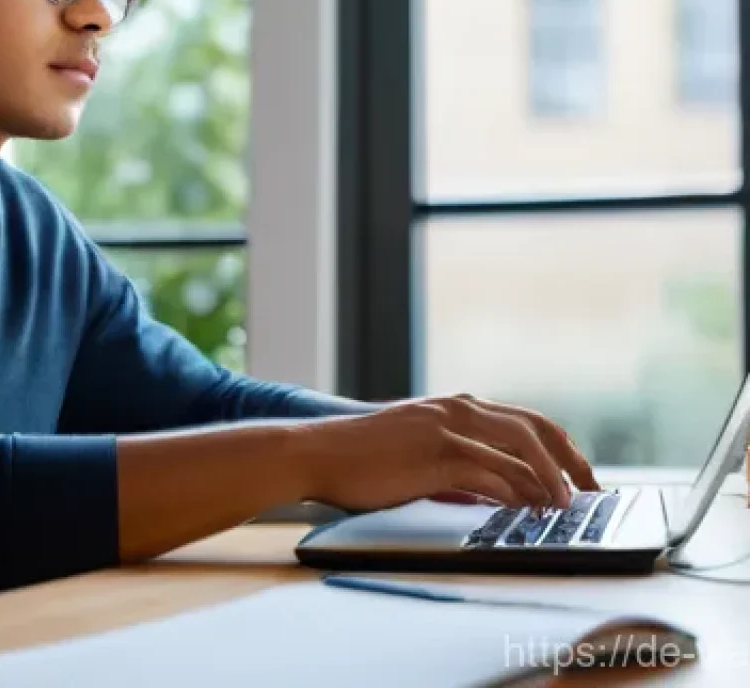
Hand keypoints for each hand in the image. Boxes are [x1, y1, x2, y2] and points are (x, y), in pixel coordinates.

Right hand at [298, 393, 598, 512]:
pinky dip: (518, 491)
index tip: (579, 472)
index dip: (558, 446)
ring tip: (569, 505)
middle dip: (570, 458)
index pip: (524, 420)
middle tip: (593, 488)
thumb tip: (496, 488)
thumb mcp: (417, 447)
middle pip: (533, 428)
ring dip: (550, 479)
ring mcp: (448, 430)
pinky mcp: (436, 455)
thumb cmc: (362, 455)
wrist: (320, 452)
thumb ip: (458, 460)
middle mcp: (457, 410)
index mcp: (455, 406)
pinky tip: (531, 508)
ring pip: (519, 448)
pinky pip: (491, 472)